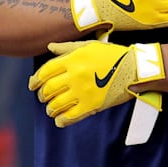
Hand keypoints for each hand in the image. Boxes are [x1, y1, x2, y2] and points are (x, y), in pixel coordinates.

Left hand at [28, 40, 164, 127]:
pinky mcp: (91, 106)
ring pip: (56, 105)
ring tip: (52, 109)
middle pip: (48, 89)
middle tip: (43, 98)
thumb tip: (50, 47)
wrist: (135, 69)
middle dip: (42, 95)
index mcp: (72, 60)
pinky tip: (59, 120)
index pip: (45, 72)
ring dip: (50, 109)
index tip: (33, 86)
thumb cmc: (113, 55)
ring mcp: (82, 92)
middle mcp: (74, 76)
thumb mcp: (89, 46)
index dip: (35, 81)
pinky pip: (70, 117)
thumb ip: (67, 47)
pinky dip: (61, 120)